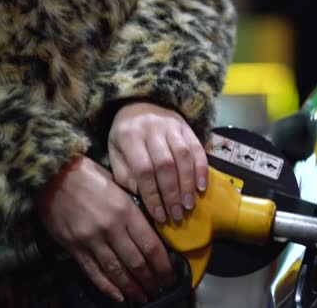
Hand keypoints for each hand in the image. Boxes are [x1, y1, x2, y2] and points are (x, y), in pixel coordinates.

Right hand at [38, 156, 173, 302]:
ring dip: (131, 287)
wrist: (51, 174)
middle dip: (150, 279)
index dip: (162, 264)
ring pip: (116, 270)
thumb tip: (150, 229)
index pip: (150, 245)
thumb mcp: (118, 185)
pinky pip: (93, 271)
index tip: (169, 274)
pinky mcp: (73, 246)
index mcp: (126, 210)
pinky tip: (118, 296)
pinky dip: (107, 286)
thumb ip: (133, 209)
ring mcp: (91, 239)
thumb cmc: (88, 175)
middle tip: (159, 289)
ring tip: (142, 296)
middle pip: (136, 262)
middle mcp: (110, 227)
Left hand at [108, 102, 208, 222]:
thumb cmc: (125, 134)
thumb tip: (142, 195)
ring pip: (183, 157)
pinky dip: (201, 169)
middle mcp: (152, 128)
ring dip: (187, 184)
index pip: (143, 170)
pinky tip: (201, 187)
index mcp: (129, 136)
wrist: (140, 102)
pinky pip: (197, 148)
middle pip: (165, 164)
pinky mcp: (187, 126)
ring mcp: (172, 126)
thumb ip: (125, 174)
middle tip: (176, 215)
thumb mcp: (115, 151)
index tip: (158, 215)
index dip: (152, 195)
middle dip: (171, 193)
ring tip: (189, 205)